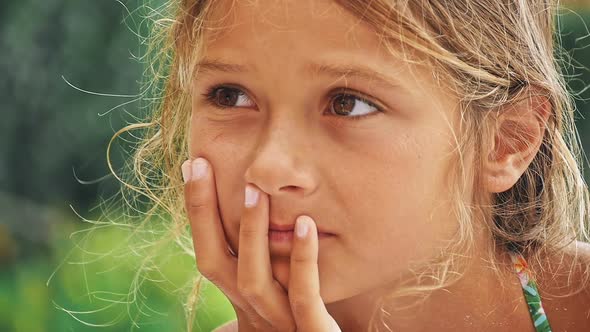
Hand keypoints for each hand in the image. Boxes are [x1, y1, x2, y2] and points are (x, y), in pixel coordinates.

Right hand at [181, 157, 340, 331]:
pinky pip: (304, 296)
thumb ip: (257, 279)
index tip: (193, 167)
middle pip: (215, 263)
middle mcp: (252, 313)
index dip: (197, 213)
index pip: (209, 254)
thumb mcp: (273, 304)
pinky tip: (307, 224)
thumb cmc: (298, 329)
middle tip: (199, 165)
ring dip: (250, 234)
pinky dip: (304, 261)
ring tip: (255, 191)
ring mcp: (279, 324)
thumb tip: (242, 247)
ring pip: (253, 279)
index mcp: (242, 302)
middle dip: (203, 214)